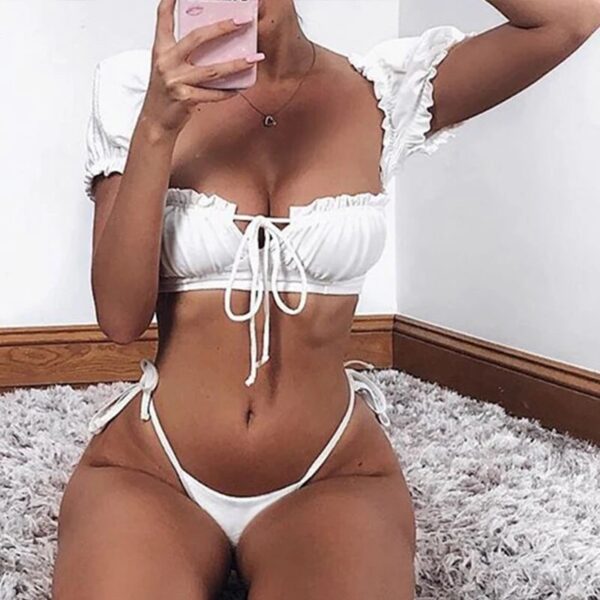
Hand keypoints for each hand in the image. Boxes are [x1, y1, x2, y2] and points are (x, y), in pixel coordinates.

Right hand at [140, 0, 263, 134]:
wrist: (155, 122)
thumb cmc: (165, 94)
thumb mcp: (169, 68)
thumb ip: (184, 54)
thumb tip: (215, 43)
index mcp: (161, 50)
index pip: (164, 18)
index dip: (170, 1)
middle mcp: (166, 61)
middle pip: (197, 38)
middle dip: (223, 27)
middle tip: (242, 21)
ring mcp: (175, 80)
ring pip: (212, 70)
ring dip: (236, 64)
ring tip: (254, 58)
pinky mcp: (184, 98)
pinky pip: (212, 94)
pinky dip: (228, 92)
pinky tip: (240, 87)